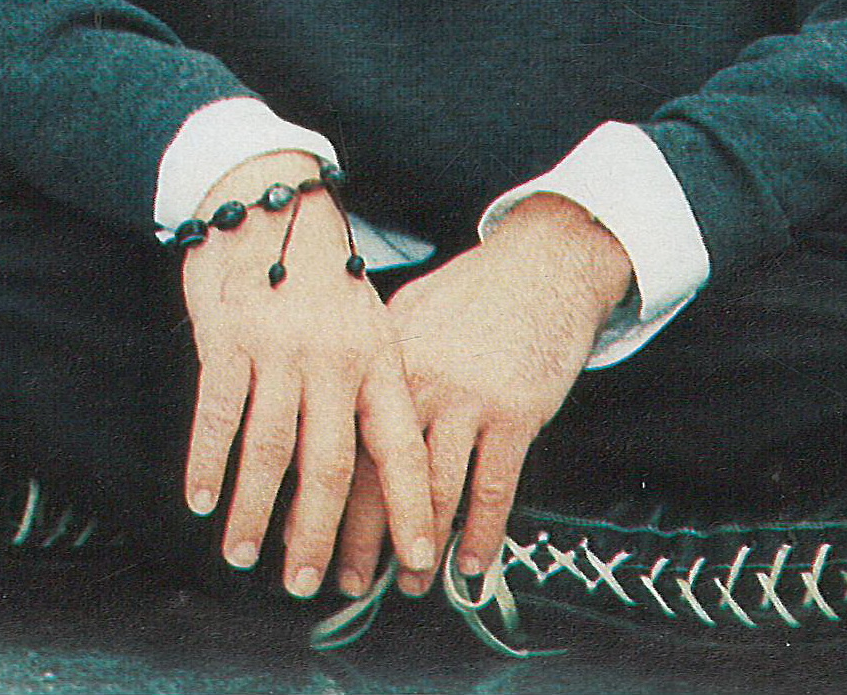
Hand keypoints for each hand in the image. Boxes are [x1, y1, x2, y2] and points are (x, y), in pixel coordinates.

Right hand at [177, 156, 437, 599]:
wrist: (268, 199)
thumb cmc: (319, 274)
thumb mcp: (364, 321)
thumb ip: (369, 388)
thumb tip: (374, 477)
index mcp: (376, 356)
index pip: (399, 447)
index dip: (409, 509)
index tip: (415, 564)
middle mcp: (332, 357)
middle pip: (329, 466)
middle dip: (317, 535)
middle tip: (307, 583)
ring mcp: (279, 349)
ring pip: (269, 453)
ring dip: (255, 513)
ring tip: (246, 556)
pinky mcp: (229, 340)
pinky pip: (219, 417)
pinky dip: (208, 465)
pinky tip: (202, 502)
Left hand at [330, 197, 629, 599]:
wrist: (546, 262)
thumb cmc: (477, 292)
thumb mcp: (412, 313)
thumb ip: (379, 366)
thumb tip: (336, 423)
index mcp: (386, 354)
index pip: (339, 438)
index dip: (318, 496)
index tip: (300, 537)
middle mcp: (419, 378)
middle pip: (377, 474)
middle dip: (359, 540)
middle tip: (346, 583)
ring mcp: (468, 397)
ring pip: (433, 493)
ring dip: (418, 548)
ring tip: (409, 583)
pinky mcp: (515, 413)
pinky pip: (492, 491)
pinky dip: (479, 536)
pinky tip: (468, 564)